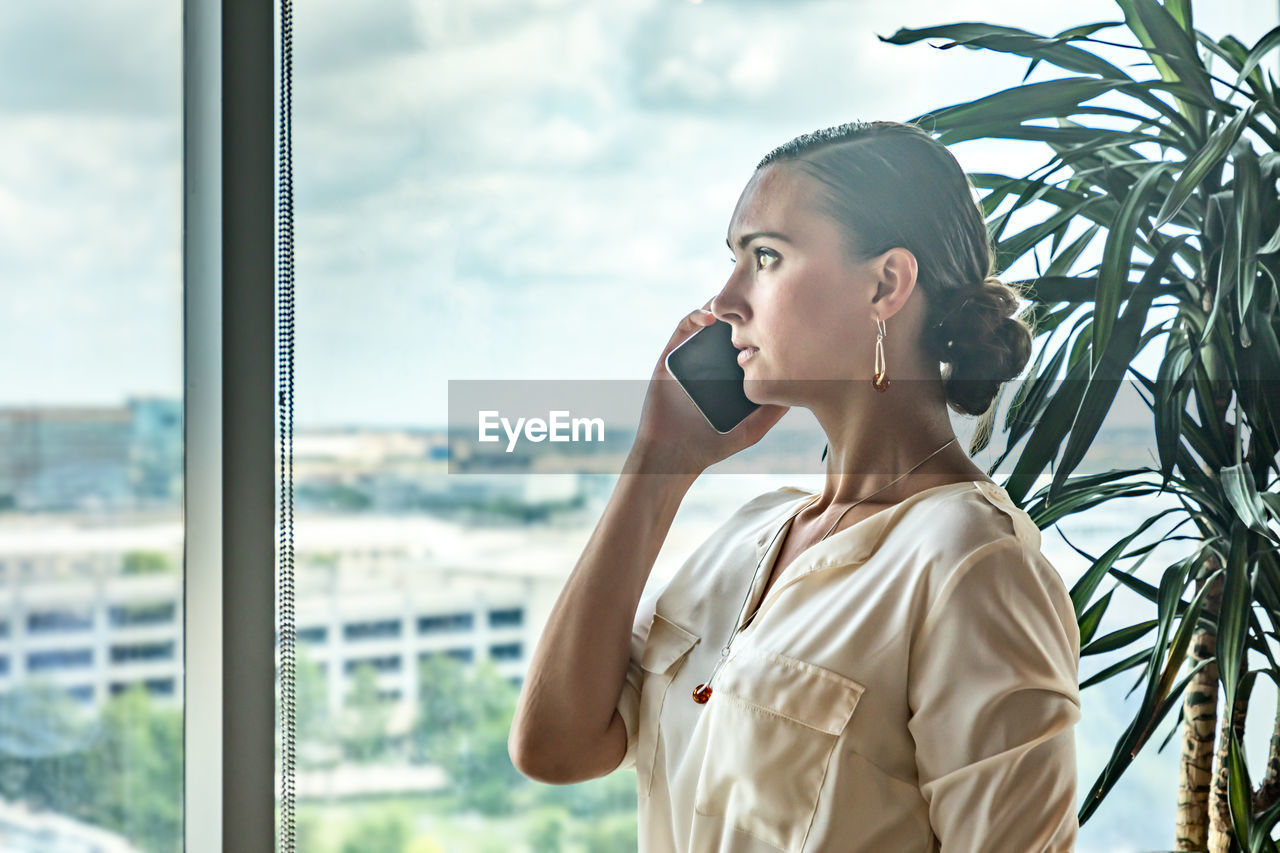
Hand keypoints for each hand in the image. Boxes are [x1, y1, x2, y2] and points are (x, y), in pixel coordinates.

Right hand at [628, 301, 789, 476]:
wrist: (673, 454)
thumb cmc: (712, 445)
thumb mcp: (752, 429)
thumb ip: (773, 411)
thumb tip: (801, 388)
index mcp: (731, 375)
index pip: (749, 343)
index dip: (761, 327)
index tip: (778, 316)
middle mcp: (712, 363)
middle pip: (730, 328)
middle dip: (744, 311)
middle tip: (760, 296)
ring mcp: (691, 357)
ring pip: (708, 322)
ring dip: (721, 307)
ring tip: (737, 302)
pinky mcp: (670, 356)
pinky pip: (683, 329)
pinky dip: (696, 316)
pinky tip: (711, 318)